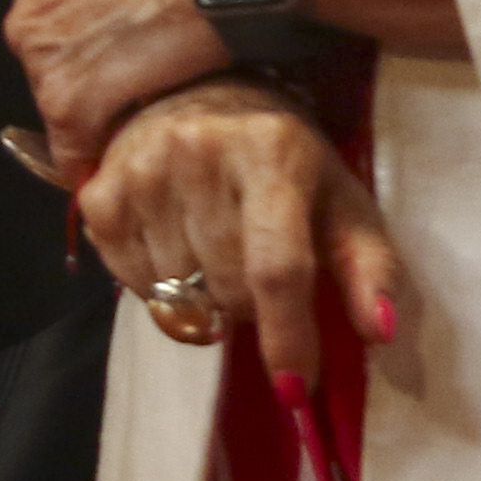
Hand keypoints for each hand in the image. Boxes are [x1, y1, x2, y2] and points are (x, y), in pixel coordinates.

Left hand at [6, 0, 231, 177]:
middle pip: (50, 74)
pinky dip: (97, 162)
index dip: (86, 48)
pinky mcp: (72, 103)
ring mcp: (45, 63)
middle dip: (90, 87)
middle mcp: (26, 20)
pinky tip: (132, 161)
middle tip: (144, 91)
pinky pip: (74, 153)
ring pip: (62, 113)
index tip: (120, 57)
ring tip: (149, 123)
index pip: (47, 29)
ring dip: (99, 124)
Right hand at [72, 77, 403, 389]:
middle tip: (256, 275)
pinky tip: (175, 250)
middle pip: (227, 288)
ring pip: (177, 293)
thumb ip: (370, 267)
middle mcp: (199, 153)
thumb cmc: (284, 162)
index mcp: (272, 153)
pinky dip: (159, 289)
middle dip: (249, 307)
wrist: (195, 92)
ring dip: (203, 298)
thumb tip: (380, 332)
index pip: (277, 266)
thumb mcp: (341, 200)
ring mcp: (141, 170)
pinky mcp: (100, 192)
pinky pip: (132, 285)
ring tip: (214, 256)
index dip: (286, 335)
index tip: (295, 389)